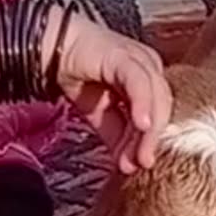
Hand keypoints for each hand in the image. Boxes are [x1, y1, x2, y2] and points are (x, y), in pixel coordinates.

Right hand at [55, 14, 171, 174]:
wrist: (53, 51)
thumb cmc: (79, 76)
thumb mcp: (100, 115)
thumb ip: (116, 135)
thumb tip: (126, 163)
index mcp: (149, 80)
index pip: (159, 114)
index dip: (150, 141)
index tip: (139, 164)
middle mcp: (150, 67)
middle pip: (162, 107)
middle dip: (150, 139)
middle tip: (141, 163)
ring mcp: (140, 59)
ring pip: (156, 97)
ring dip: (148, 130)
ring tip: (140, 154)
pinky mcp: (125, 55)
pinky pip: (140, 83)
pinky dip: (143, 105)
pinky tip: (141, 125)